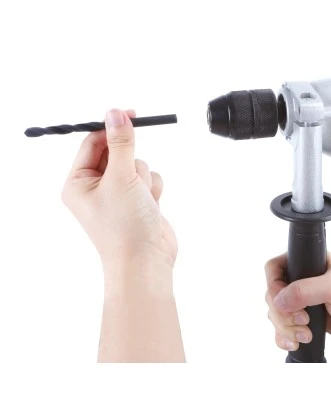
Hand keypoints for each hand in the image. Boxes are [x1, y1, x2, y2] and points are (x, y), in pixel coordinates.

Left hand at [62, 109, 176, 278]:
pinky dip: (153, 188)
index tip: (130, 114)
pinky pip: (149, 179)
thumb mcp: (120, 178)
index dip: (111, 127)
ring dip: (143, 178)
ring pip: (137, 165)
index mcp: (79, 183)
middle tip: (134, 172)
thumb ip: (120, 143)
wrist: (146, 261)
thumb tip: (116, 114)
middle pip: (117, 152)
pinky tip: (151, 205)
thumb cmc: (124, 226)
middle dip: (131, 162)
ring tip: (142, 199)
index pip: (93, 143)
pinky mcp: (139, 201)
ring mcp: (119, 194)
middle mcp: (97, 187)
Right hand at [265, 253, 330, 351]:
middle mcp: (297, 279)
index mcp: (302, 262)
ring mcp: (298, 300)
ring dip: (286, 327)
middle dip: (282, 313)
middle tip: (303, 320)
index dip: (273, 285)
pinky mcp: (300, 318)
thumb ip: (305, 291)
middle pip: (271, 295)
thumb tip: (279, 302)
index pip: (272, 269)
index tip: (282, 300)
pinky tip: (296, 342)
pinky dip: (284, 337)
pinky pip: (281, 328)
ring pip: (274, 314)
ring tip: (306, 334)